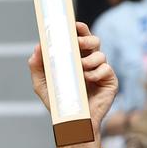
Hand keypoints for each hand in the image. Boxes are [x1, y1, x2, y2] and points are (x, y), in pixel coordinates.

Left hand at [29, 22, 116, 147]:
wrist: (71, 122)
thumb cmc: (58, 102)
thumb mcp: (42, 84)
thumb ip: (38, 67)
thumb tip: (37, 47)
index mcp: (76, 59)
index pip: (80, 39)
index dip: (79, 29)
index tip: (72, 25)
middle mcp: (90, 63)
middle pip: (94, 42)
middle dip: (86, 39)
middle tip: (76, 43)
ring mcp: (101, 72)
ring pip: (101, 55)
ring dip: (90, 59)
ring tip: (80, 67)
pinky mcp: (110, 82)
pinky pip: (107, 69)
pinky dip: (96, 72)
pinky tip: (87, 78)